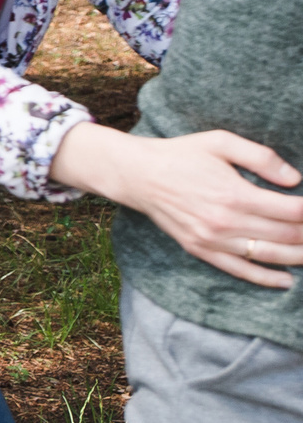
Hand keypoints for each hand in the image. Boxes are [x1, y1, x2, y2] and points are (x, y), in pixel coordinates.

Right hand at [52, 124, 302, 288]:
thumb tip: (295, 179)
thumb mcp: (220, 142)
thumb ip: (261, 157)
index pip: (293, 211)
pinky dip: (266, 278)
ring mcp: (213, 240)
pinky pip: (240, 270)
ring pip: (270, 256)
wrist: (136, 175)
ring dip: (300, 257)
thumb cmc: (180, 154)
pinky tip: (287, 280)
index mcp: (235, 194)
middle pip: (287, 236)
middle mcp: (226, 222)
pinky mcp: (201, 250)